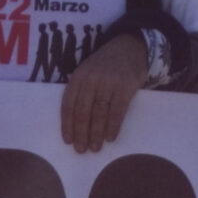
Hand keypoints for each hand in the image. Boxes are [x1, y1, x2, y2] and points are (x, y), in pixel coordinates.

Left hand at [61, 29, 153, 153]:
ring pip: (99, 113)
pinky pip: (117, 111)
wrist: (130, 47)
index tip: (67, 140)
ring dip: (96, 133)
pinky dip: (113, 126)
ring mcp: (108, 83)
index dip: (67, 124)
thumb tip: (76, 122)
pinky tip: (110, 137)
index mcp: (78, 77)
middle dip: (81, 133)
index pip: (68, 104)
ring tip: (95, 147)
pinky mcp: (125, 87)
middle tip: (81, 150)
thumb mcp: (88, 72)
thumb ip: (81, 91)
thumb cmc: (106, 65)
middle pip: (83, 111)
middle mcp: (91, 80)